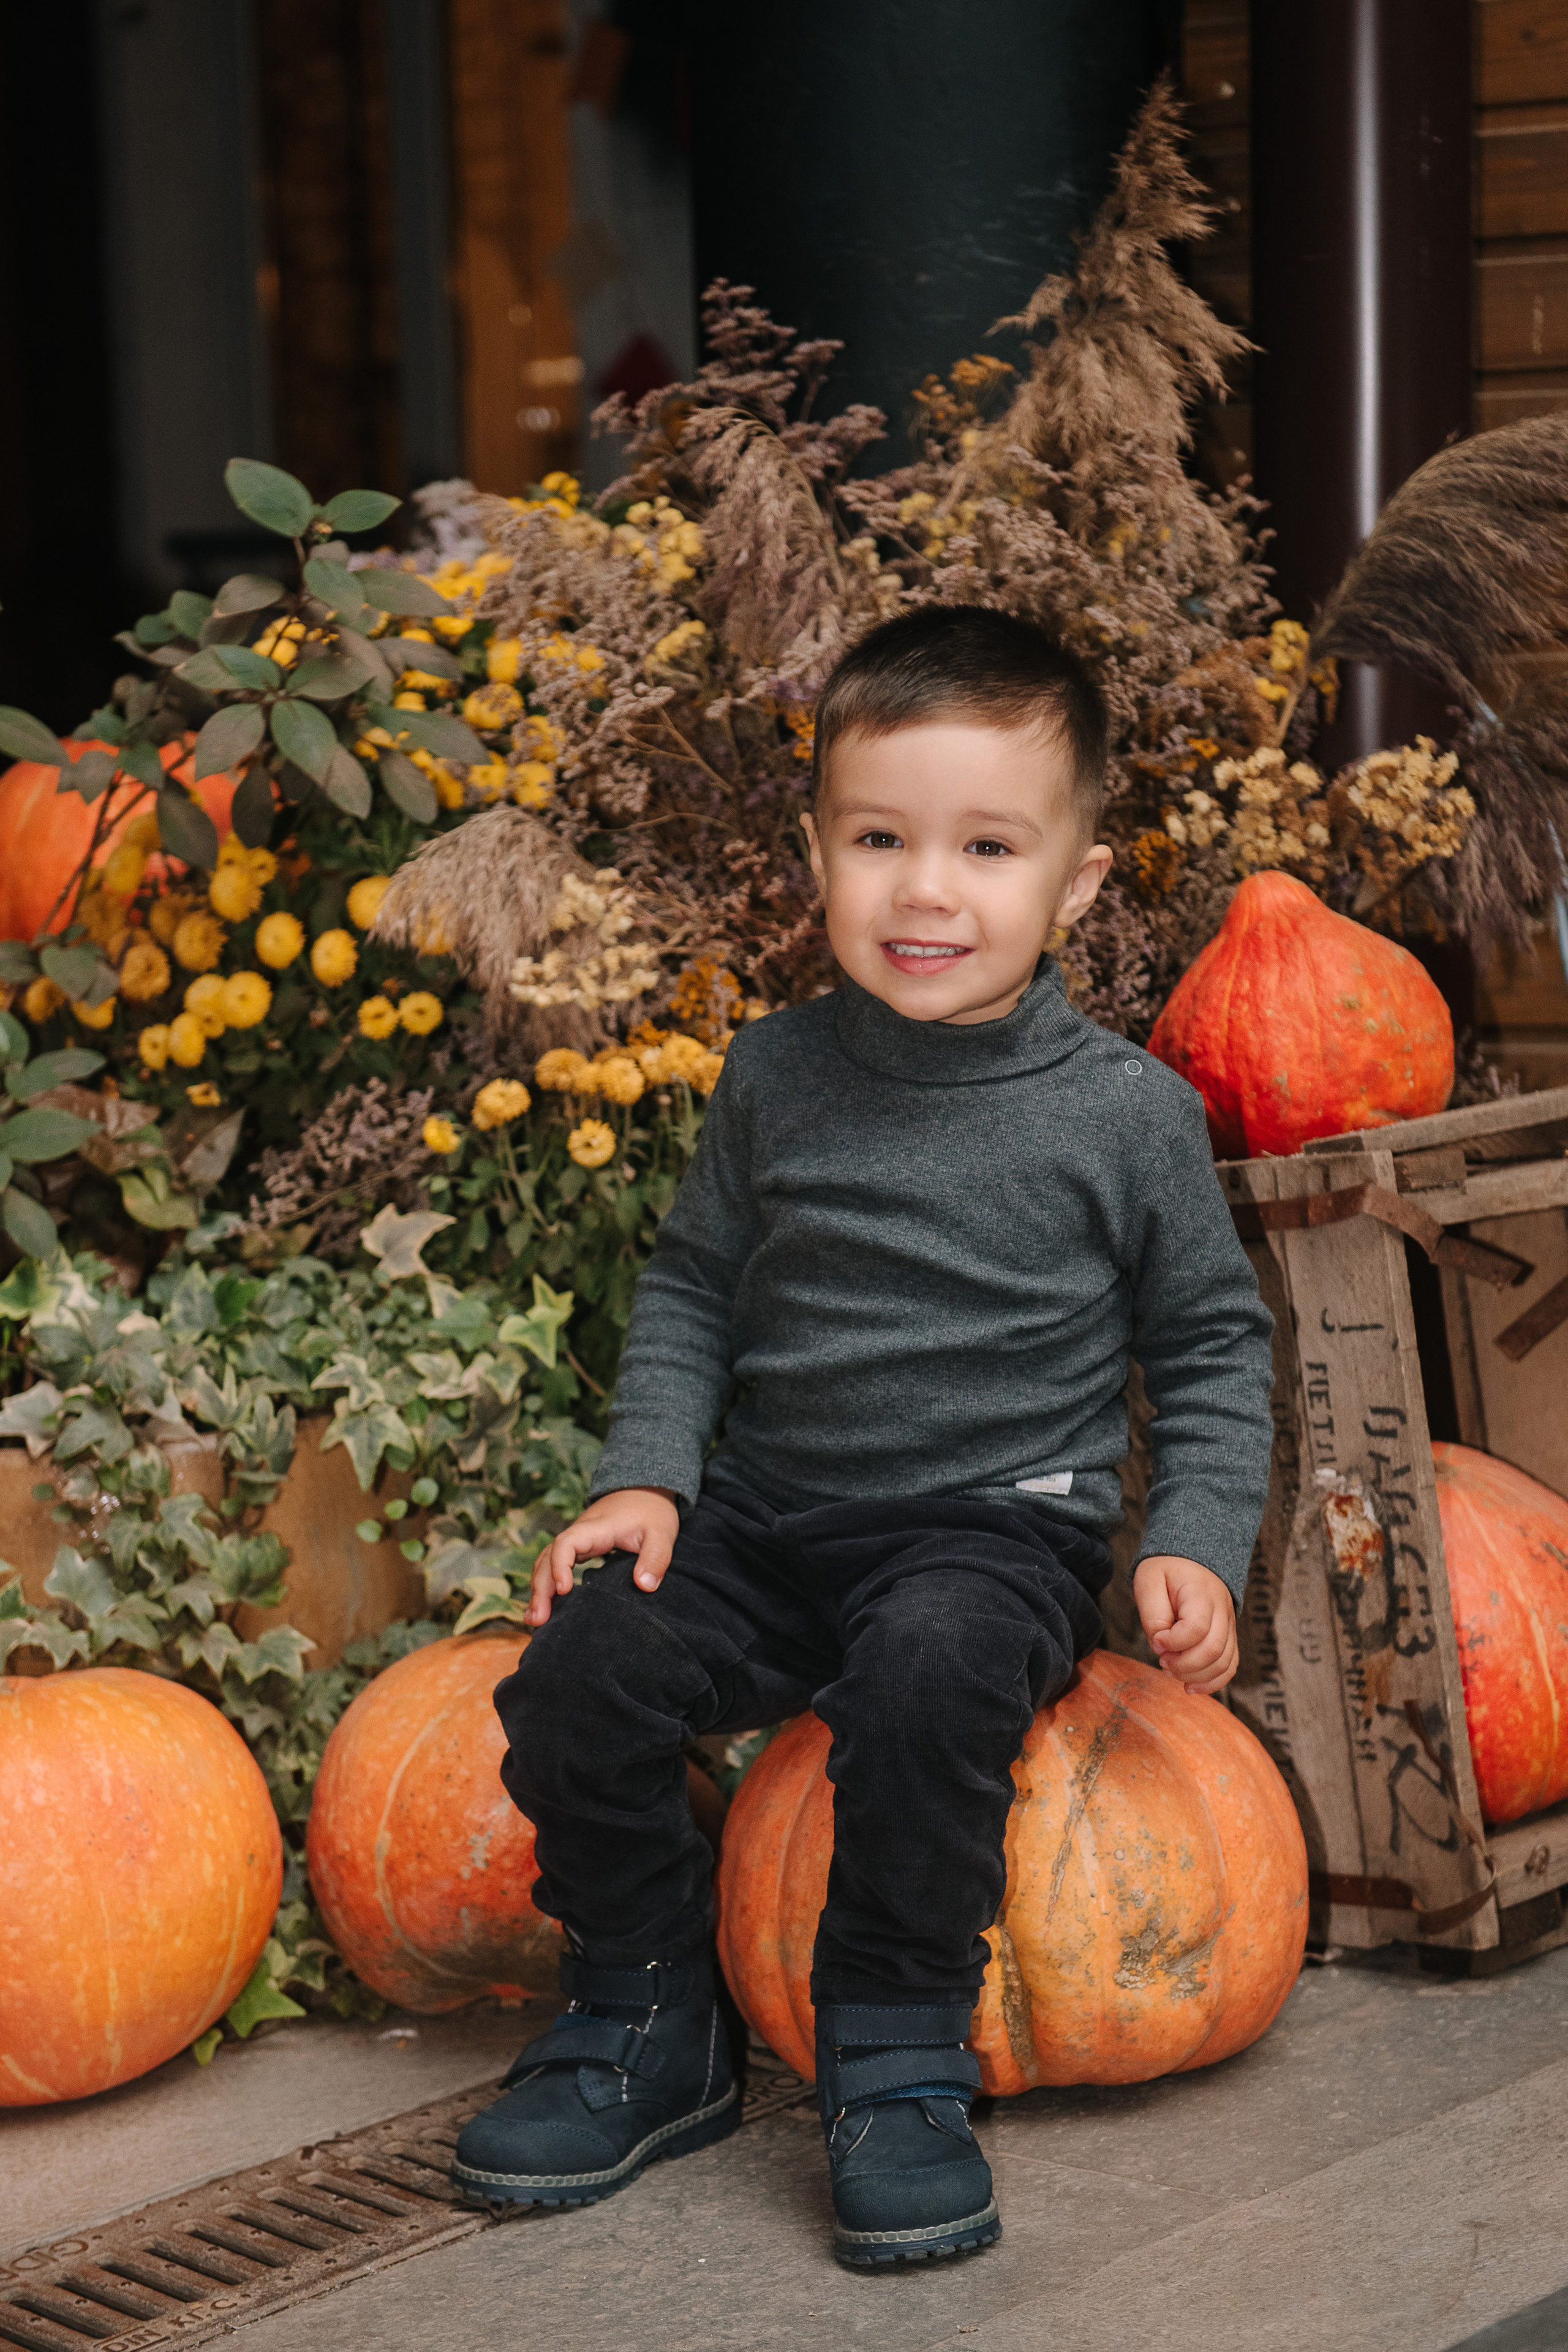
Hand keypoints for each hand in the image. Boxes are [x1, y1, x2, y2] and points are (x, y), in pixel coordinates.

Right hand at [525, 1487, 679, 1626]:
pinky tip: (546, 1607)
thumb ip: (656, 1558)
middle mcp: (579, 1533)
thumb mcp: (662, 1533)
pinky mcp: (580, 1549)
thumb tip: (644, 1586)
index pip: (566, 1543)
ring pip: (546, 1562)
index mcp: (596, 1528)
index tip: (564, 1590)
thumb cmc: (653, 1512)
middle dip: (540, 1588)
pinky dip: (546, 1585)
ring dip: (538, 1589)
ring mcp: (577, 1541)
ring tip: (535, 1621)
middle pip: (548, 1557)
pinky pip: (555, 1565)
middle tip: (538, 1620)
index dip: (559, 1566)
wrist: (646, 1492)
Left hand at [1133, 1555, 1237, 1695]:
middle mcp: (1222, 1610)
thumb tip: (1160, 1645)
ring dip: (1195, 1676)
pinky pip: (1229, 1666)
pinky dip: (1212, 1682)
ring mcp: (1229, 1626)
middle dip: (1184, 1664)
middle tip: (1162, 1661)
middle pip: (1213, 1650)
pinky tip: (1190, 1686)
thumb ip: (1152, 1613)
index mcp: (1202, 1593)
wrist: (1190, 1560)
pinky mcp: (1227, 1638)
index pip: (1197, 1628)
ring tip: (1171, 1671)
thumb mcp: (1149, 1580)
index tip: (1156, 1639)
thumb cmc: (1166, 1571)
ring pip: (1224, 1662)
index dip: (1173, 1641)